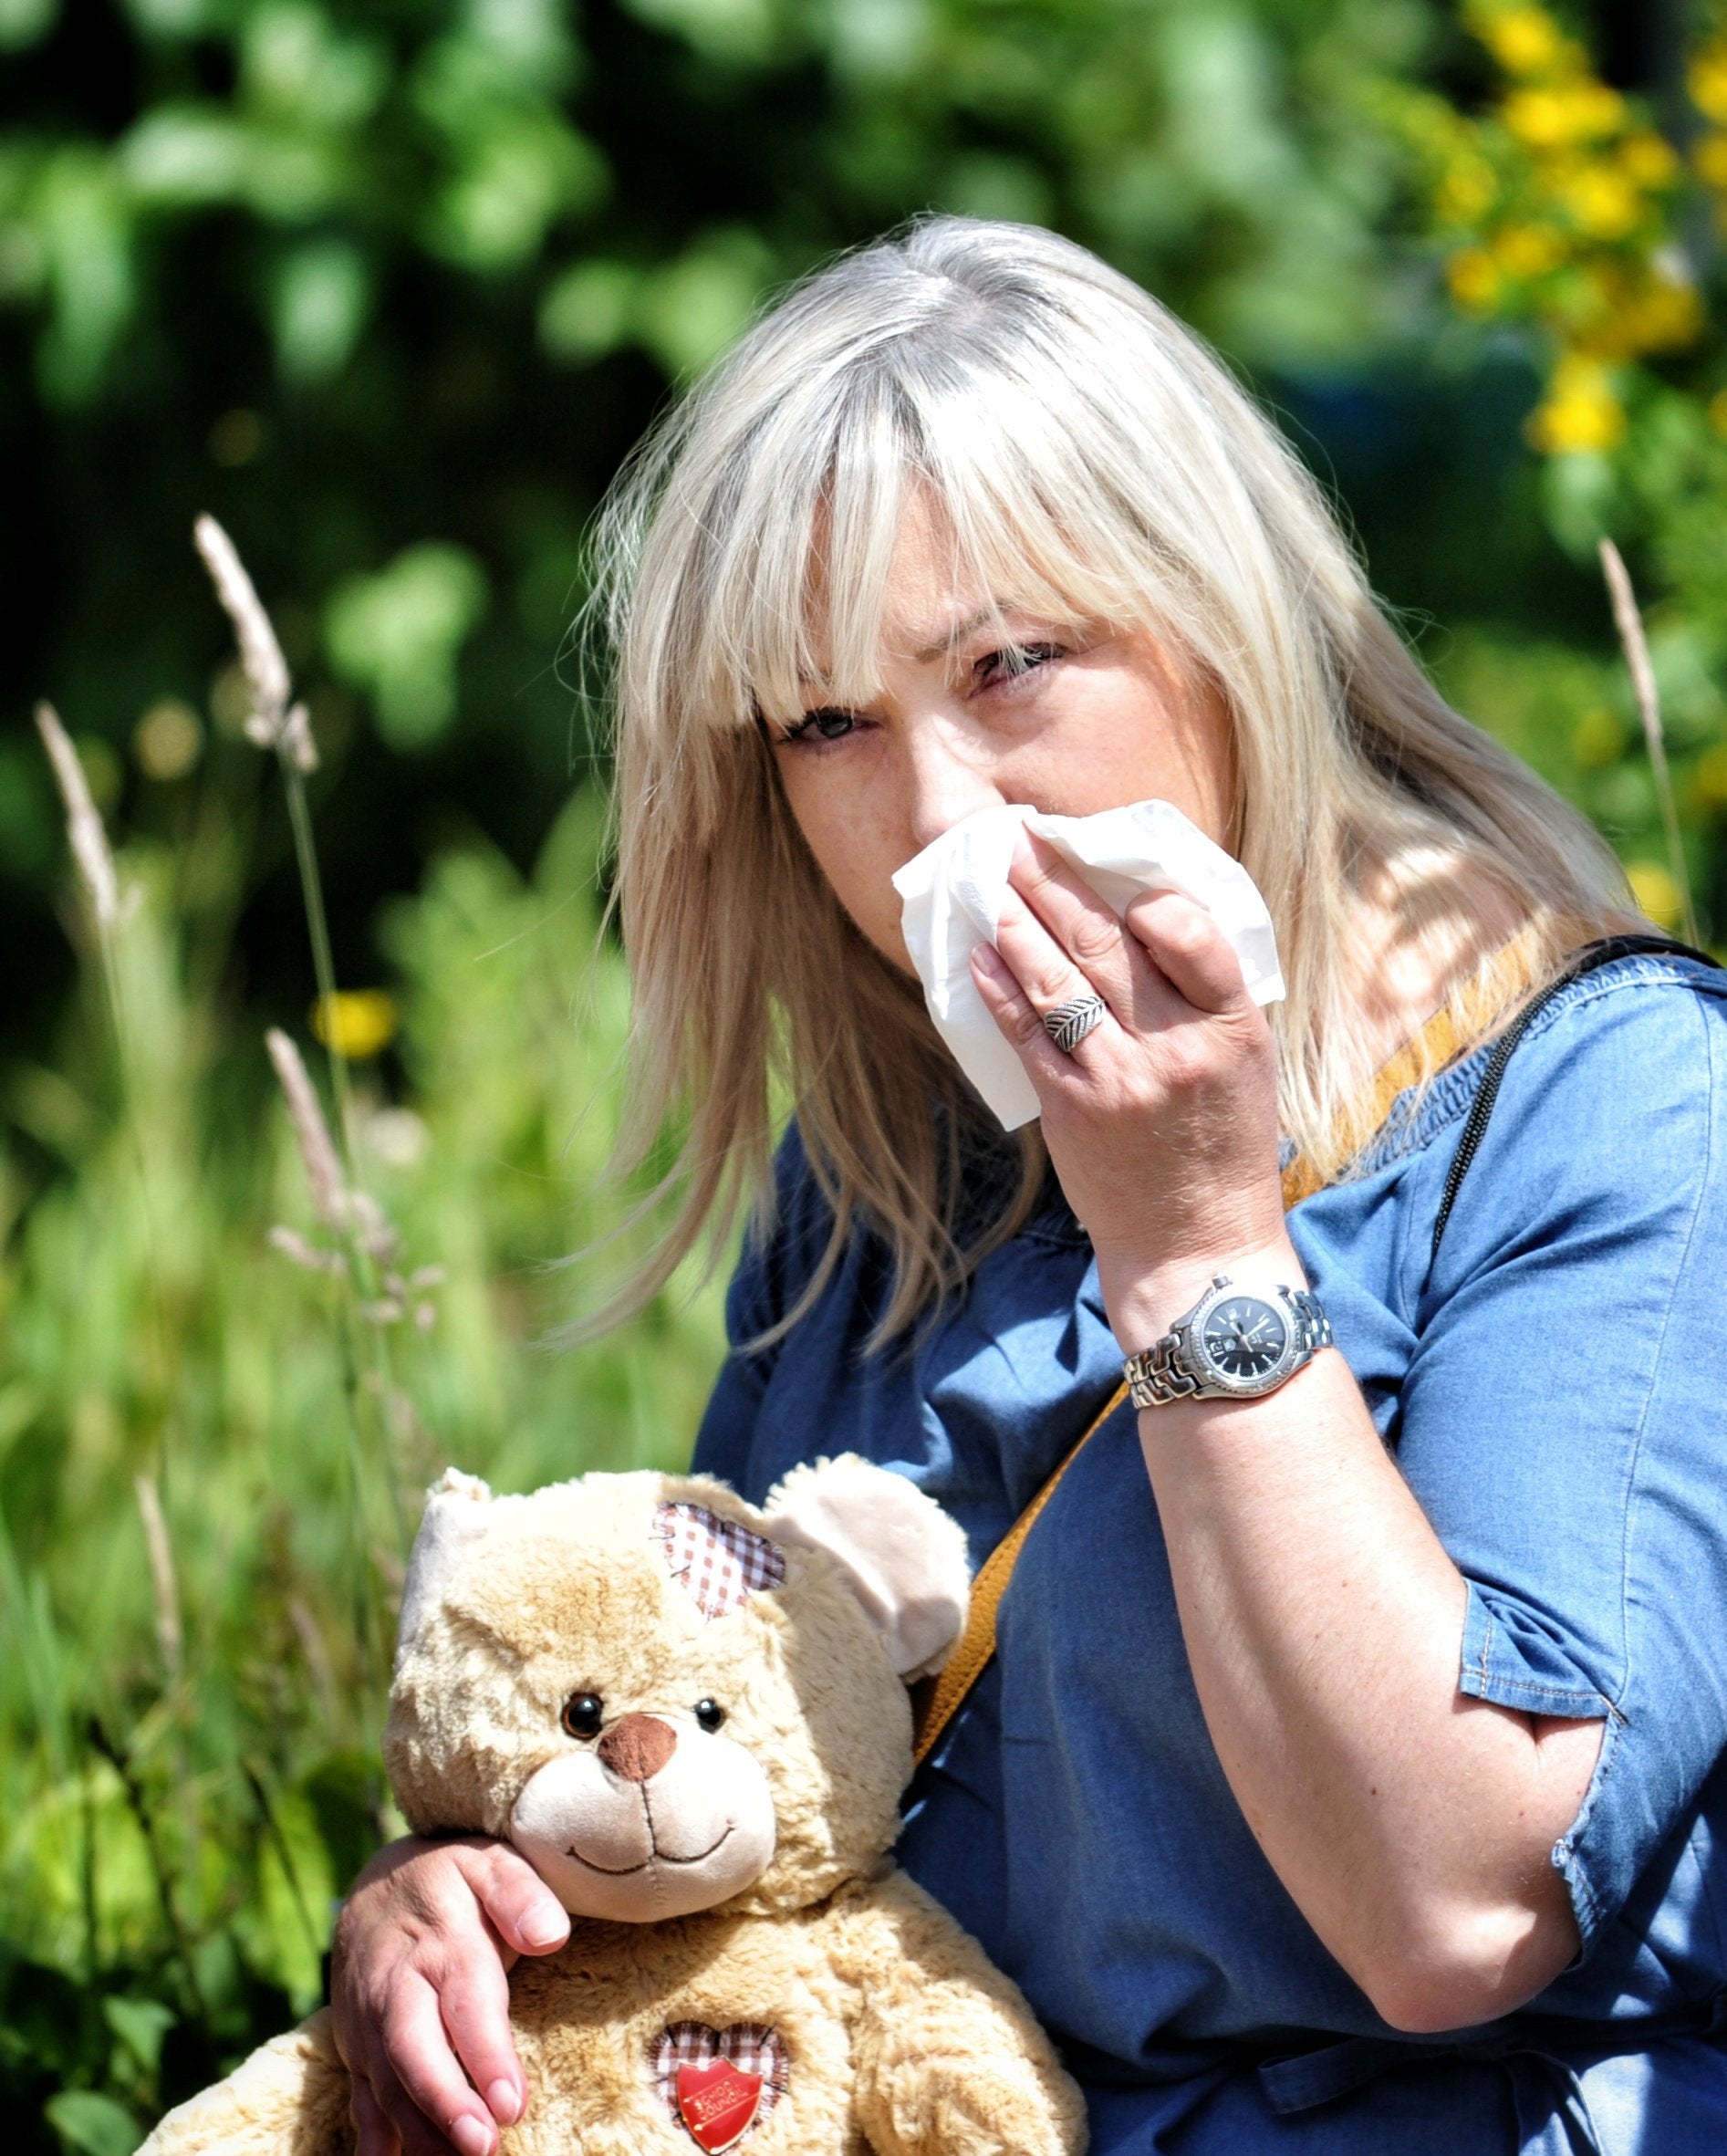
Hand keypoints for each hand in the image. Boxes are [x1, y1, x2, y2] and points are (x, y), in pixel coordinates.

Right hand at [330, 1834, 568, 2155]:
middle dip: (445, 2104)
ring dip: (420, 2132)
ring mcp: (369, 2022)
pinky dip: (372, 2139)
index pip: (466, 2002)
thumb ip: (521, 1895)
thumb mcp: (492, 1863)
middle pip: (414, 2050)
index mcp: (442, 1942)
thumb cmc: (455, 1879)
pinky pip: (360, 2097)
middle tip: (483, 2147)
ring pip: (387, 2084)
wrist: (381, 1884)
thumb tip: (550, 1933)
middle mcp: (397, 1987)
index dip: (486, 2055)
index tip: (511, 2102)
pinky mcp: (357, 2048)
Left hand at [969, 830, 1293, 1342]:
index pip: (1194, 936)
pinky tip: (980, 954)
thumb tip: (1143, 914)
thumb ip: (1205, 995)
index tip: (1108, 864)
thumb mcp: (1244, 1062)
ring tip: (992, 881)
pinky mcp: (1072, 1108)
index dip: (1146, 895)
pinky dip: (1001, 988)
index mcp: (1233, 1028)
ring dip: (1019, 923)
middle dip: (1057, 885)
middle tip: (1022, 841)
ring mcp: (1120, 1078)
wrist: (1195, 1244)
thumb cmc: (1222, 1144)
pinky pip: (1029, 1033)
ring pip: (1060, 981)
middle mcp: (1177, 1048)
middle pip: (1108, 945)